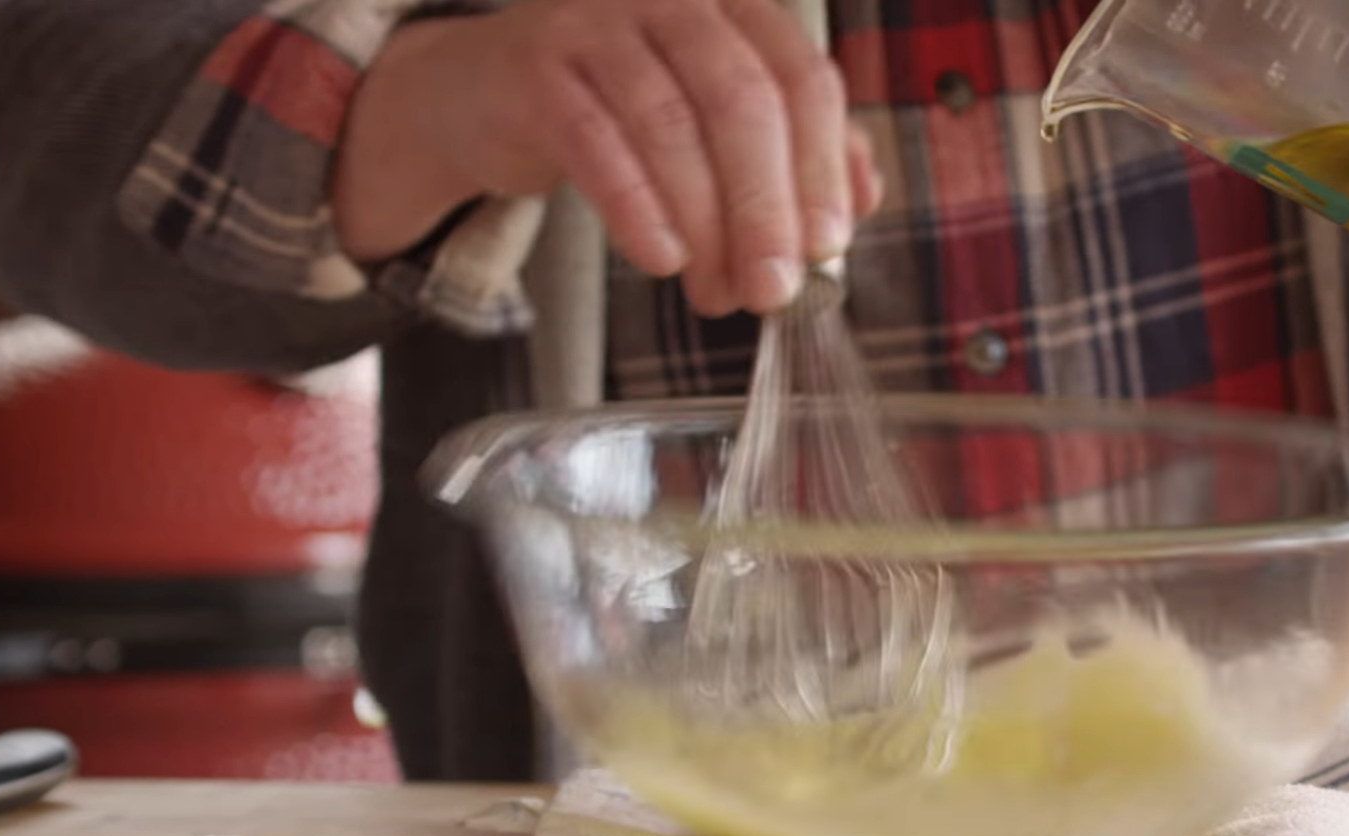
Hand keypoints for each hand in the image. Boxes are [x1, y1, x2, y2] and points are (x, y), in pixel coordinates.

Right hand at [332, 0, 883, 316]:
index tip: (829, 246)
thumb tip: (862, 201)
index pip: (802, 79)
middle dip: (766, 208)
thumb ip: (795, 151)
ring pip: (671, 126)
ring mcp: (599, 23)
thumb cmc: (620, 114)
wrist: (485, 97)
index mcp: (735, 7)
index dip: (821, 167)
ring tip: (715, 293)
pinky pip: (596, 142)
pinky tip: (660, 259)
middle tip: (774, 289)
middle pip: (742, 102)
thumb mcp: (715, 126)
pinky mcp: (536, 66)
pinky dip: (636, 209)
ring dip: (704, 226)